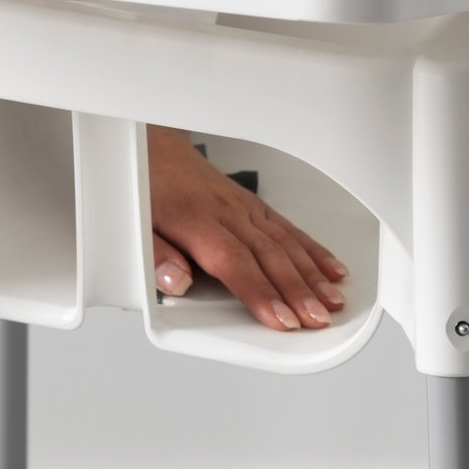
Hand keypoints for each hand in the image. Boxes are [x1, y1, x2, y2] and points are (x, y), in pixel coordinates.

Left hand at [147, 124, 347, 330]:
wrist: (156, 148)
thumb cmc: (148, 186)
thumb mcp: (137, 222)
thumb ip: (154, 256)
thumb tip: (175, 283)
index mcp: (196, 220)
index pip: (233, 262)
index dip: (259, 292)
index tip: (281, 319)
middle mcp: (226, 213)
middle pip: (268, 256)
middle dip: (297, 291)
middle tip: (317, 320)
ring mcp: (244, 208)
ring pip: (284, 243)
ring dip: (311, 273)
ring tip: (331, 301)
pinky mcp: (254, 206)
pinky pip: (288, 228)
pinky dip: (313, 249)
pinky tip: (330, 268)